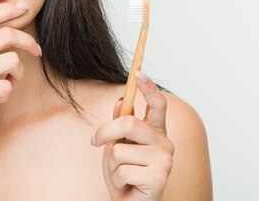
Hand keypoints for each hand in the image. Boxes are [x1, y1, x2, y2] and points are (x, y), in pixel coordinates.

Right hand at [0, 2, 40, 146]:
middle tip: (36, 51)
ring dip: (17, 75)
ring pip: (12, 61)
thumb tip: (2, 37)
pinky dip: (4, 96)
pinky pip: (7, 87)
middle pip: (7, 34)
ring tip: (5, 85)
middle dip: (27, 41)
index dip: (7, 9)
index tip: (23, 8)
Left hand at [91, 72, 174, 200]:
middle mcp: (164, 143)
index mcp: (156, 131)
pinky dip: (117, 180)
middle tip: (94, 142)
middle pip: (129, 123)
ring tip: (121, 174)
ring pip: (121, 151)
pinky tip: (127, 186)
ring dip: (111, 164)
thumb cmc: (125, 174)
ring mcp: (164, 161)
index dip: (149, 88)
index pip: (157, 104)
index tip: (138, 72)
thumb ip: (120, 125)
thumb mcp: (117, 145)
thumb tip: (120, 99)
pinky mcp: (159, 178)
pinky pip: (123, 171)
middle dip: (106, 132)